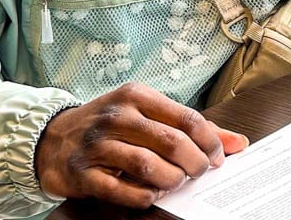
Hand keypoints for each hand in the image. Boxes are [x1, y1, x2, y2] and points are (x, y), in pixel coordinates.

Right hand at [35, 82, 248, 206]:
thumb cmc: (110, 125)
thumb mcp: (147, 114)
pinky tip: (152, 192)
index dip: (210, 142)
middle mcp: (116, 116)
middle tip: (198, 173)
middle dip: (195, 164)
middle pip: (172, 142)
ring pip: (149, 166)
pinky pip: (123, 191)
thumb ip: (192, 128)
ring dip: (172, 180)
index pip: (187, 118)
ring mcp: (97, 145)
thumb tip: (239, 143)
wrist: (51, 138)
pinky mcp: (82, 174)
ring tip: (176, 181)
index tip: (216, 158)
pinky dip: (145, 196)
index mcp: (136, 95)